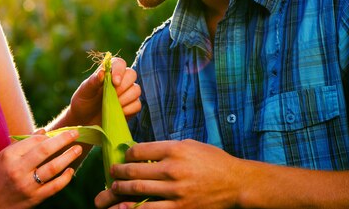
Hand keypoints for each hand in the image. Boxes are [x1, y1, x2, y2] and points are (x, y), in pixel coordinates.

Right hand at [0, 130, 81, 208]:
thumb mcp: (4, 156)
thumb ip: (24, 143)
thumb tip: (45, 131)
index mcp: (10, 156)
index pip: (35, 140)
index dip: (50, 136)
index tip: (61, 133)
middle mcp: (18, 170)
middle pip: (45, 151)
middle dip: (63, 140)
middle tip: (76, 133)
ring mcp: (27, 185)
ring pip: (53, 168)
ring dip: (68, 157)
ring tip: (78, 149)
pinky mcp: (34, 198)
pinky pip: (54, 187)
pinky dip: (65, 178)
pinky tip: (71, 170)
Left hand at [69, 56, 140, 125]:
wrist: (85, 120)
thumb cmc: (84, 101)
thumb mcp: (84, 91)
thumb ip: (93, 81)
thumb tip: (102, 72)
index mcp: (109, 72)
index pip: (119, 63)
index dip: (119, 70)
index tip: (115, 82)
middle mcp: (121, 80)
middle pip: (132, 74)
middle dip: (123, 86)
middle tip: (113, 95)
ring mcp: (127, 93)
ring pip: (136, 90)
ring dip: (126, 98)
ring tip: (113, 105)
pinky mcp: (131, 106)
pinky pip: (137, 105)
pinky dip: (129, 109)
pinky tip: (119, 112)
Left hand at [95, 140, 238, 208]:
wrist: (237, 184)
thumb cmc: (214, 161)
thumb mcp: (191, 145)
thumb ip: (168, 148)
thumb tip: (144, 152)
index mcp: (175, 149)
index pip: (140, 150)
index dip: (127, 154)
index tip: (124, 157)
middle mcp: (173, 169)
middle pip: (135, 171)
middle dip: (118, 172)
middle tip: (112, 172)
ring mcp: (176, 191)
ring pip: (138, 191)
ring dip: (121, 190)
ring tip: (114, 188)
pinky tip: (124, 208)